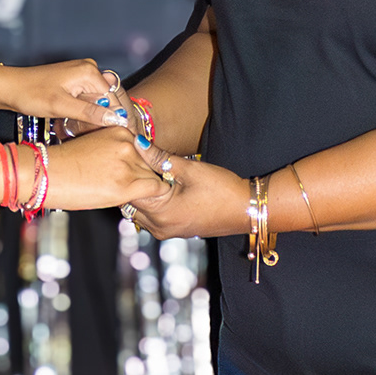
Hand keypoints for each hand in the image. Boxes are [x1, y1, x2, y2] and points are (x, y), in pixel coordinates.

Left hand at [0, 58, 131, 129]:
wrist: (8, 87)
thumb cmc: (30, 93)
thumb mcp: (60, 106)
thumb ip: (89, 112)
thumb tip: (115, 119)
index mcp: (89, 71)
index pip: (115, 98)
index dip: (120, 119)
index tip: (127, 137)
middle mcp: (89, 70)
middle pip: (109, 99)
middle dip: (109, 119)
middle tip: (112, 140)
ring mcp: (82, 76)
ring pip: (99, 102)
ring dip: (96, 119)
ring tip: (93, 136)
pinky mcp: (74, 84)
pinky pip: (88, 101)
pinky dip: (86, 115)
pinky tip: (80, 127)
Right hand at [42, 126, 180, 212]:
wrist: (45, 175)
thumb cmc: (62, 164)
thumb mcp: (93, 147)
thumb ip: (115, 151)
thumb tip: (130, 167)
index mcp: (120, 131)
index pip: (145, 148)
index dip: (141, 164)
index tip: (136, 173)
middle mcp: (127, 144)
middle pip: (151, 162)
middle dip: (143, 176)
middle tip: (131, 188)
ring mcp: (128, 164)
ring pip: (154, 176)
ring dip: (145, 188)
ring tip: (129, 195)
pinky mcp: (126, 185)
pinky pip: (156, 189)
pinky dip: (154, 196)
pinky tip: (141, 200)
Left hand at [127, 158, 250, 240]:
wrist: (247, 210)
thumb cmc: (222, 190)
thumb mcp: (189, 169)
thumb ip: (159, 157)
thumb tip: (138, 142)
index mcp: (160, 213)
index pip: (129, 191)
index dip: (129, 170)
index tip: (131, 155)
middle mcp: (159, 227)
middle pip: (131, 203)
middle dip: (133, 183)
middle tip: (140, 162)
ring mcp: (166, 231)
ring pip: (140, 210)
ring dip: (142, 193)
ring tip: (151, 172)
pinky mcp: (174, 231)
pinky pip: (152, 216)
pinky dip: (152, 202)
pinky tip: (162, 185)